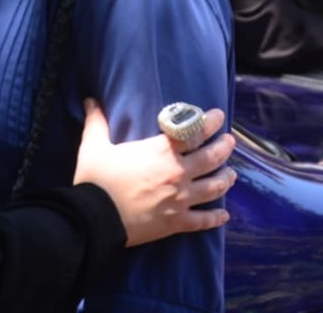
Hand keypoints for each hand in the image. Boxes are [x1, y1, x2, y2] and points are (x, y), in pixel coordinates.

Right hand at [74, 99, 235, 246]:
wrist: (95, 219)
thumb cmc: (96, 180)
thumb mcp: (94, 146)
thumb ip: (97, 122)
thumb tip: (90, 101)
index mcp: (160, 152)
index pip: (193, 131)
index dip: (209, 121)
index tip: (218, 116)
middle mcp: (177, 173)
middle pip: (211, 158)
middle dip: (224, 148)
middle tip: (229, 141)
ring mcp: (180, 200)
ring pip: (214, 187)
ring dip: (225, 179)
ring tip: (231, 174)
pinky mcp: (177, 223)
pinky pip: (203, 220)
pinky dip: (215, 217)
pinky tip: (224, 215)